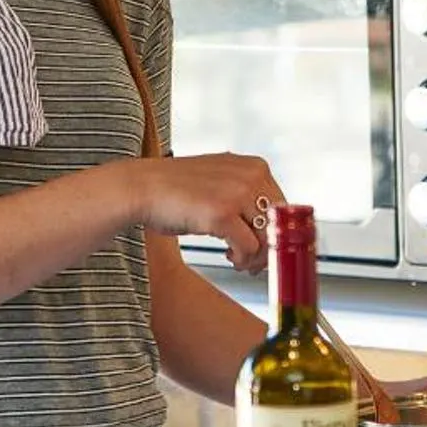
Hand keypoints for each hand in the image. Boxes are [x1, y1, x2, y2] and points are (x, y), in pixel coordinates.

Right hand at [132, 154, 286, 272]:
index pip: (285, 208)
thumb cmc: (175, 188)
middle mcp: (251, 176)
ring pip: (267, 238)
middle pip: (280, 225)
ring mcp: (237, 194)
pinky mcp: (222, 214)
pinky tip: (228, 256)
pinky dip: (241, 258)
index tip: (264, 246)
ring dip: (254, 256)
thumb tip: (267, 228)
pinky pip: (248, 248)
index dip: (276, 232)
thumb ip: (244, 196)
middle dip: (268, 248)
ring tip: (237, 260)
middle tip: (252, 260)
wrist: (142, 187)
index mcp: (254, 166)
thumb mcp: (219, 181)